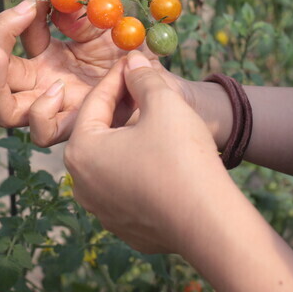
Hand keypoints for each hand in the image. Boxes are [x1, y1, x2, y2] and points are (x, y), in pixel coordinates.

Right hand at [0, 0, 189, 146]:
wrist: (168, 90)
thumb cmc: (139, 57)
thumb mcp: (111, 25)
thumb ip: (84, 10)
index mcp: (48, 54)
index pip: (21, 24)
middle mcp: (43, 82)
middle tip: (25, 9)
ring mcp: (54, 108)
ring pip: (2, 109)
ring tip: (22, 55)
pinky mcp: (74, 130)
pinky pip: (41, 131)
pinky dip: (41, 111)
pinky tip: (60, 90)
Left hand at [64, 52, 232, 254]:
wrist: (211, 223)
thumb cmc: (182, 157)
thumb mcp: (164, 103)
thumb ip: (143, 78)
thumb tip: (133, 63)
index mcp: (82, 152)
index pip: (96, 103)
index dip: (118, 78)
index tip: (133, 62)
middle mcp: (82, 185)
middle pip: (99, 134)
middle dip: (121, 108)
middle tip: (142, 87)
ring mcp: (102, 212)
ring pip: (113, 163)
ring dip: (130, 140)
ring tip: (155, 121)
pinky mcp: (126, 229)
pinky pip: (129, 190)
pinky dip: (141, 171)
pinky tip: (164, 160)